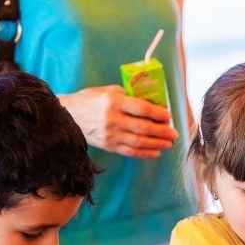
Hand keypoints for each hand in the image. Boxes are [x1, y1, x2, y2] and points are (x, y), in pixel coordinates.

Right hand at [59, 85, 177, 157]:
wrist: (69, 116)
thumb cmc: (92, 100)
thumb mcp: (109, 91)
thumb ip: (129, 96)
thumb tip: (153, 103)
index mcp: (113, 102)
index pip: (141, 108)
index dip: (157, 113)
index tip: (169, 116)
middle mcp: (112, 119)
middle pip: (143, 128)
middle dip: (162, 132)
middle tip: (174, 133)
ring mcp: (110, 135)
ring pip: (139, 142)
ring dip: (157, 144)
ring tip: (169, 143)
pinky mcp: (109, 146)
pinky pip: (130, 152)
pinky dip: (145, 153)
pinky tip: (156, 152)